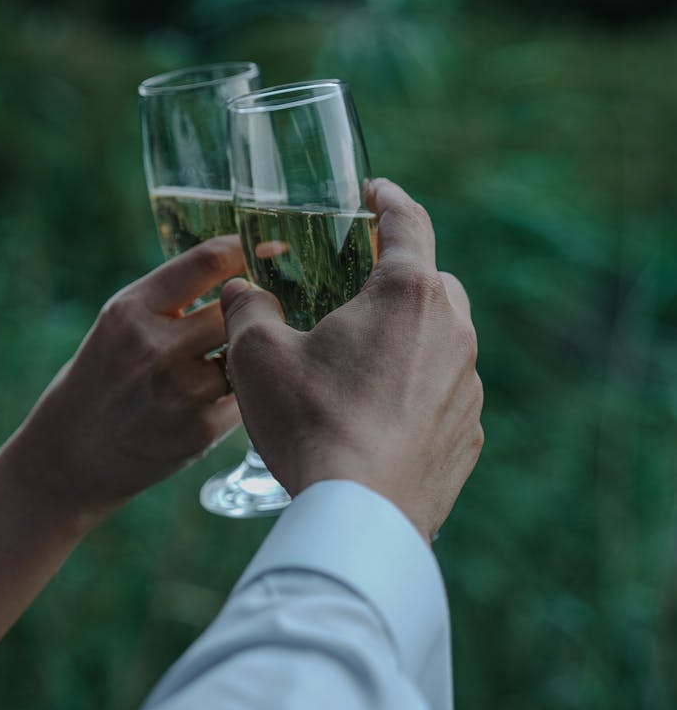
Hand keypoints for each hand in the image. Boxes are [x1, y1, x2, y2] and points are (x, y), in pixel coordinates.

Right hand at [8, 236, 244, 526]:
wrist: (72, 450)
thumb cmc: (106, 374)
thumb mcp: (121, 322)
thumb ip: (173, 296)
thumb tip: (244, 271)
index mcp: (133, 308)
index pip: (208, 261)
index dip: (246, 252)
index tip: (270, 250)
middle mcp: (153, 346)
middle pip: (235, 311)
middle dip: (248, 314)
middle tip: (253, 320)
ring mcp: (177, 391)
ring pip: (243, 357)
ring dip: (241, 360)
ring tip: (216, 369)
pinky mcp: (198, 431)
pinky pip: (243, 399)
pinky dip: (238, 397)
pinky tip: (209, 402)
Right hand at [221, 179, 483, 541]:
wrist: (361, 517)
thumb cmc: (311, 424)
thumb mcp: (258, 358)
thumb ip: (247, 311)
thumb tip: (239, 291)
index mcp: (407, 294)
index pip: (408, 222)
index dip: (387, 199)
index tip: (372, 192)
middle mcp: (452, 331)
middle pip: (431, 281)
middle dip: (397, 274)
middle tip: (356, 283)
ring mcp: (467, 386)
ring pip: (442, 339)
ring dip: (408, 337)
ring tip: (359, 359)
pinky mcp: (469, 434)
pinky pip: (445, 393)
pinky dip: (418, 389)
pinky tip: (377, 413)